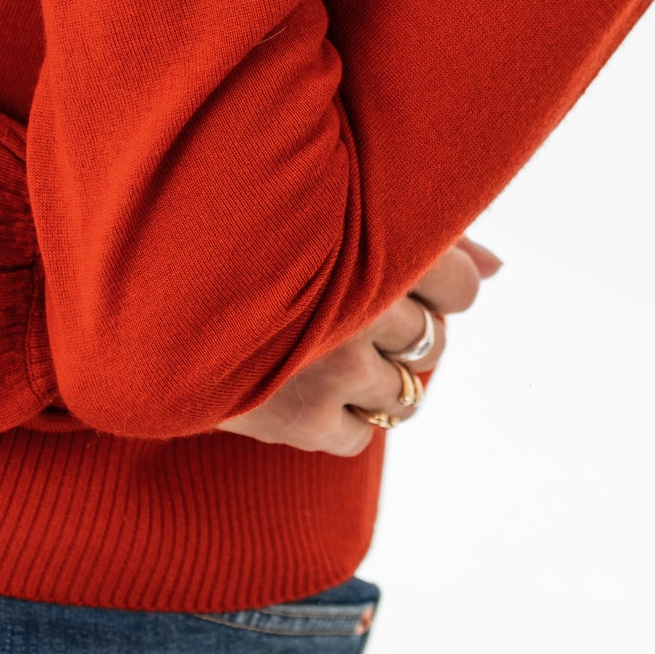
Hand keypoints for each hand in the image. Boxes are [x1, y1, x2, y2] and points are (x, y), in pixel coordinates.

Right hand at [217, 235, 501, 456]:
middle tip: (354, 317)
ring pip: (409, 394)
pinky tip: (306, 387)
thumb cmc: (262, 244)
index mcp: (375, 244)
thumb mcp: (340, 217)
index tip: (403, 282)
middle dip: (406, 333)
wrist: (154, 297)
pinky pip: (364, 436)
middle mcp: (362, 304)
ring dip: (380, 381)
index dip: (443, 289)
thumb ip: (425, 236)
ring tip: (332, 355)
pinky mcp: (304, 419)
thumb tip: (500, 269)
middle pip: (434, 340)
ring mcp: (335, 365)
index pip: (463, 287)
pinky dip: (343, 421)